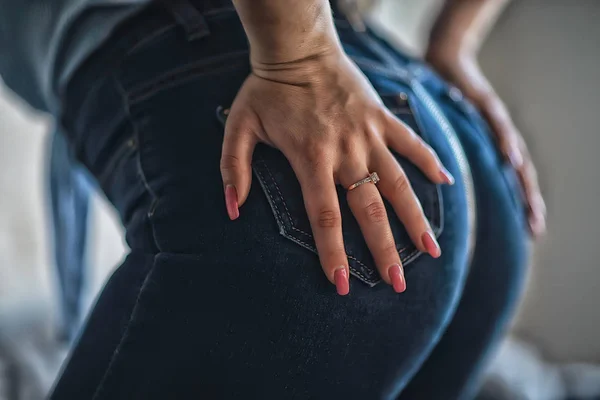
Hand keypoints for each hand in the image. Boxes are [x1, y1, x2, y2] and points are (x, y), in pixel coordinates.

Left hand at [220, 49, 454, 294]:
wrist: (299, 47)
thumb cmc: (267, 89)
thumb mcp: (239, 125)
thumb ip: (232, 169)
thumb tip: (231, 211)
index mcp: (310, 157)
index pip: (324, 216)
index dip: (333, 252)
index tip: (343, 284)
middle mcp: (345, 151)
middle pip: (368, 209)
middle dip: (383, 250)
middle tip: (397, 284)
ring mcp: (368, 134)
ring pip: (397, 183)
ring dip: (414, 218)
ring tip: (432, 250)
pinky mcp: (382, 117)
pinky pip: (411, 141)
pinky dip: (429, 160)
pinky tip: (446, 182)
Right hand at [426, 49, 545, 236]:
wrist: (442, 62)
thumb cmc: (442, 101)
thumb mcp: (444, 138)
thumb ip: (442, 163)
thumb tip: (431, 191)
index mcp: (486, 146)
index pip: (505, 181)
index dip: (516, 204)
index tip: (524, 231)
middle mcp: (496, 136)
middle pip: (517, 173)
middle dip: (526, 200)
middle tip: (533, 227)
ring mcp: (493, 119)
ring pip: (515, 153)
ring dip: (523, 179)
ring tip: (530, 205)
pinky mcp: (484, 101)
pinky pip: (496, 123)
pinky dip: (505, 141)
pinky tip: (511, 158)